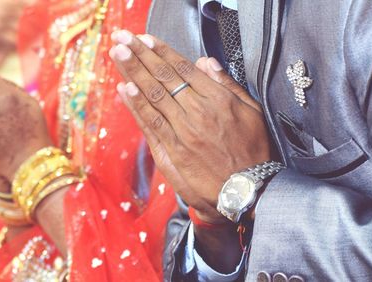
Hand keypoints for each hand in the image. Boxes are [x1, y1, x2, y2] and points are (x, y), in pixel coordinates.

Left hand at [110, 30, 275, 221]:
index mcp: (217, 100)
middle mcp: (197, 112)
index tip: (145, 39)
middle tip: (122, 38)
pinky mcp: (173, 151)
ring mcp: (183, 132)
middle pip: (163, 78)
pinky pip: (151, 124)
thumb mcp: (253, 112)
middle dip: (140, 55)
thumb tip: (205, 62)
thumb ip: (228, 85)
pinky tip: (124, 89)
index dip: (161, 52)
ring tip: (118, 54)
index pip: (183, 69)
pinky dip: (136, 106)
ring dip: (133, 73)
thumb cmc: (253, 150)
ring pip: (153, 97)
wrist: (248, 190)